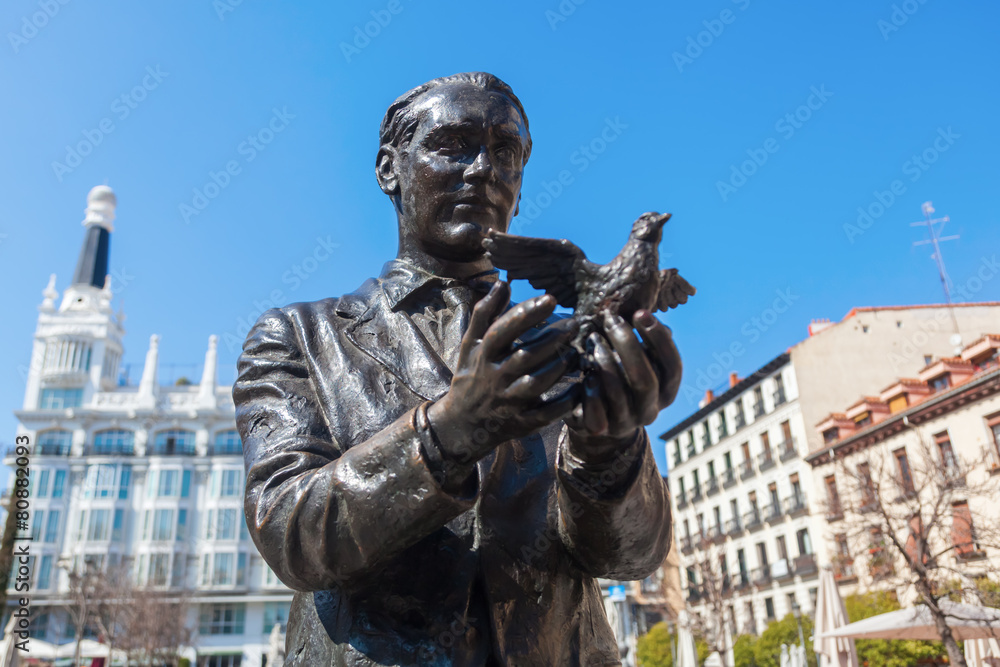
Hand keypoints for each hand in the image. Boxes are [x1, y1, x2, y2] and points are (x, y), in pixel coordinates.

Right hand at [427, 281, 578, 463]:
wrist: (461, 424)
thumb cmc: (471, 375)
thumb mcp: (470, 344)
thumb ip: (485, 313)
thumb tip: (502, 283)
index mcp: (483, 354)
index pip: (503, 330)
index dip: (525, 314)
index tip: (550, 299)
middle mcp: (495, 377)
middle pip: (524, 356)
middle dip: (552, 339)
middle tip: (575, 324)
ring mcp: (507, 402)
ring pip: (535, 384)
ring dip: (557, 368)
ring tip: (576, 353)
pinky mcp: (520, 423)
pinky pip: (544, 415)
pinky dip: (563, 405)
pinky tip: (579, 390)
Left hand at [566, 309, 681, 457]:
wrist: (597, 418)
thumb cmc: (621, 378)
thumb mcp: (637, 361)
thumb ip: (644, 343)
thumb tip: (645, 312)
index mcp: (666, 391)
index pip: (672, 366)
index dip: (659, 339)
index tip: (640, 313)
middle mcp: (650, 409)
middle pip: (645, 380)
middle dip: (628, 345)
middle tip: (611, 319)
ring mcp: (626, 422)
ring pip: (618, 393)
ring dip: (604, 361)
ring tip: (593, 338)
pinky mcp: (602, 430)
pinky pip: (596, 413)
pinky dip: (591, 392)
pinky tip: (585, 374)